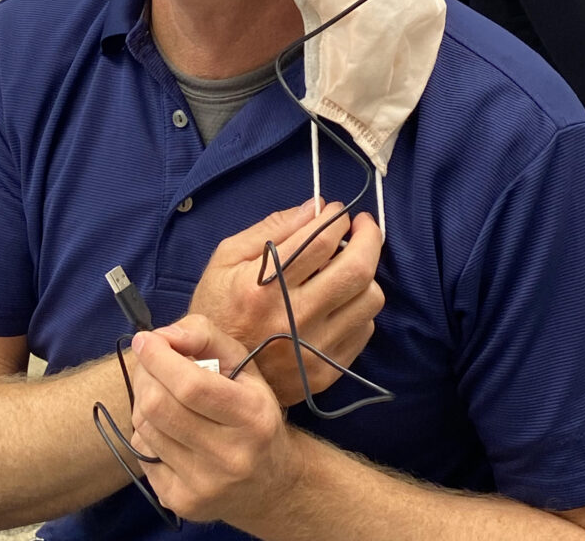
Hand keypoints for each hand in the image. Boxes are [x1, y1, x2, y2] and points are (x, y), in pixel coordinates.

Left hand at [130, 314, 301, 528]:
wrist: (270, 483)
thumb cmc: (252, 411)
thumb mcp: (243, 364)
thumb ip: (204, 336)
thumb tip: (161, 337)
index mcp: (252, 416)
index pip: (190, 385)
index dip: (159, 358)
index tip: (145, 339)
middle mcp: (230, 457)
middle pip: (159, 406)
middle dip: (146, 375)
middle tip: (150, 363)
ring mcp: (204, 485)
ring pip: (145, 427)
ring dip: (143, 400)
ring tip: (162, 393)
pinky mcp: (182, 502)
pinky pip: (142, 452)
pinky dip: (147, 430)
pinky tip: (167, 426)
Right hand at [189, 199, 383, 405]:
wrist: (215, 377)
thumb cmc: (217, 309)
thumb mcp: (226, 259)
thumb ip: (271, 229)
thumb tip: (315, 207)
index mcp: (263, 286)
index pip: (319, 241)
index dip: (336, 218)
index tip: (338, 211)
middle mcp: (294, 318)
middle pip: (356, 269)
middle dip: (369, 237)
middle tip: (363, 225)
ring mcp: (314, 349)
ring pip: (369, 299)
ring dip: (366, 273)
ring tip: (349, 264)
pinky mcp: (328, 372)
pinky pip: (364, 328)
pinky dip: (358, 305)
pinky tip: (340, 298)